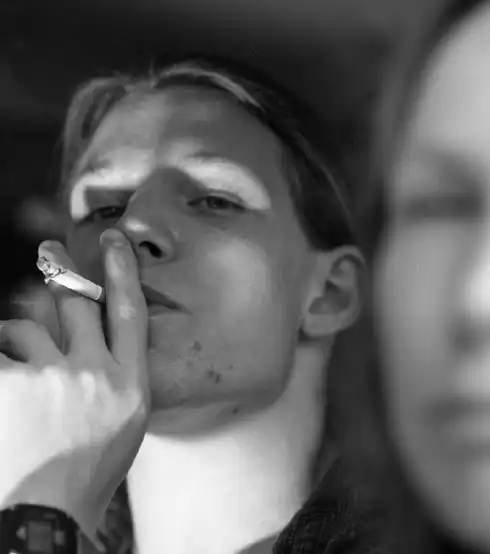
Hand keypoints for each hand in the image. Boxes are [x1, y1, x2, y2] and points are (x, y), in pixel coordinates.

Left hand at [0, 228, 148, 542]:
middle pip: (78, 304)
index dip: (122, 272)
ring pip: (24, 329)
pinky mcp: (12, 384)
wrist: (49, 512)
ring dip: (14, 340)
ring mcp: (54, 377)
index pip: (130, 313)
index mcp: (130, 383)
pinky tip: (6, 374)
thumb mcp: (124, 423)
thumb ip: (114, 380)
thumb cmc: (88, 471)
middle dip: (62, 272)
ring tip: (13, 366)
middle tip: (50, 251)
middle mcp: (96, 372)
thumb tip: (91, 347)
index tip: (114, 241)